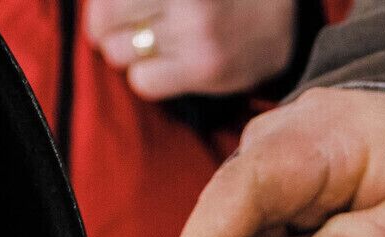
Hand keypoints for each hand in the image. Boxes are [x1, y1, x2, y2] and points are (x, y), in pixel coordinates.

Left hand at [86, 0, 296, 99]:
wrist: (288, 10)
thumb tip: (96, 15)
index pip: (108, 3)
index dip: (101, 8)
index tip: (114, 13)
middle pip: (106, 22)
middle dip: (110, 26)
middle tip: (131, 26)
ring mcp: (195, 33)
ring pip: (119, 53)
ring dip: (128, 50)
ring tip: (152, 42)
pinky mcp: (206, 69)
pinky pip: (144, 81)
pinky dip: (145, 75)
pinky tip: (165, 64)